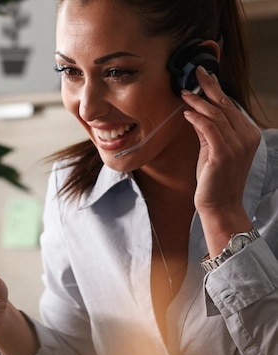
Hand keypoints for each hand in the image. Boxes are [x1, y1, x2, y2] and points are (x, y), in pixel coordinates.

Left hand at [181, 65, 259, 251]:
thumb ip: (208, 132)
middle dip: (209, 87)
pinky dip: (197, 118)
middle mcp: (246, 137)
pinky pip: (209, 128)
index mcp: (248, 135)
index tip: (204, 76)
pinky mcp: (223, 153)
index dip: (216, 90)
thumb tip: (196, 113)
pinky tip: (186, 113)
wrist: (219, 205)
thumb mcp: (212, 150)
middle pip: (226, 105)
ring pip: (217, 114)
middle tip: (196, 72)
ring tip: (184, 93)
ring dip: (199, 102)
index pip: (231, 106)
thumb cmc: (215, 179)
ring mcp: (237, 145)